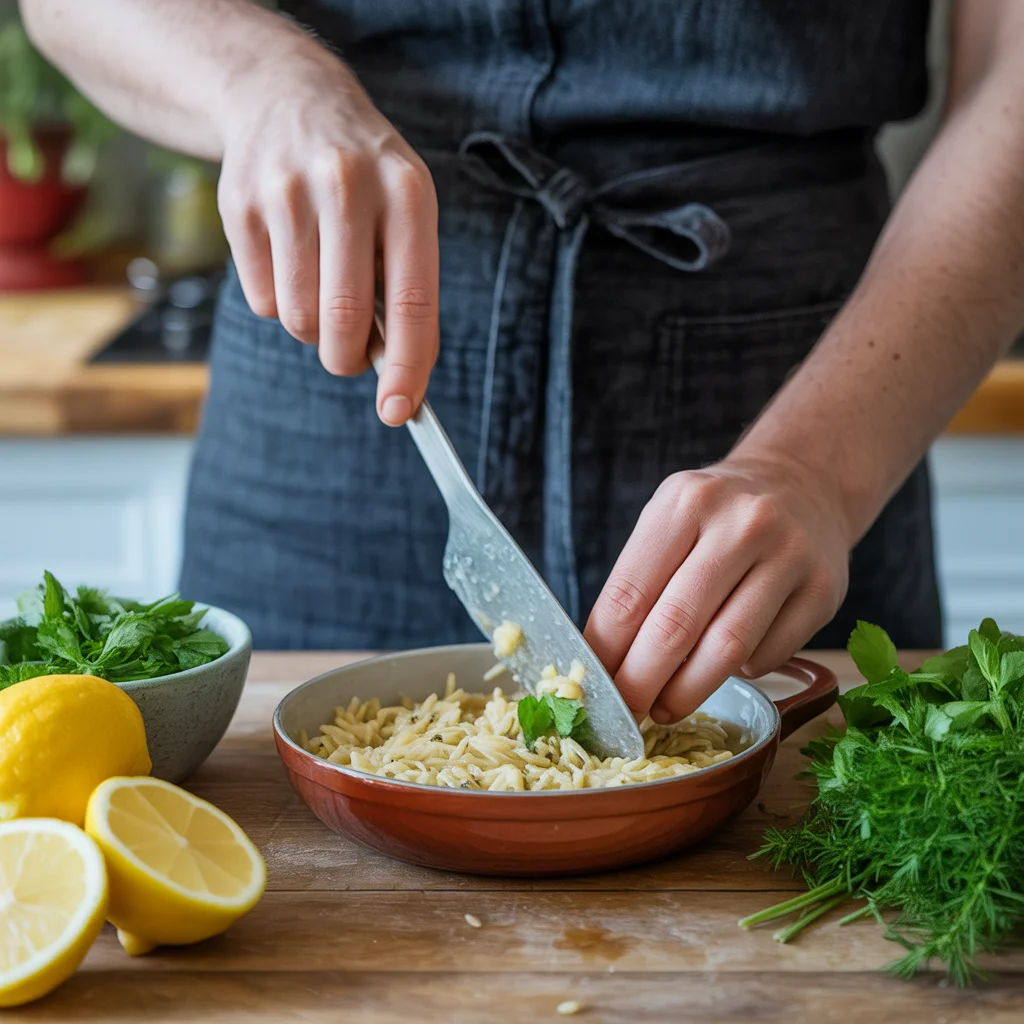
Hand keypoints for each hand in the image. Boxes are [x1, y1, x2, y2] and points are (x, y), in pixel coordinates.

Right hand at [216, 51, 437, 425]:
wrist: (286, 95)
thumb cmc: (364, 177)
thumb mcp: (404, 210)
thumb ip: (406, 286)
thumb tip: (396, 374)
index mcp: (406, 193)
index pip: (412, 301)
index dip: (407, 366)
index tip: (400, 411)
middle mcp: (347, 186)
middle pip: (343, 320)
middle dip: (348, 358)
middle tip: (350, 356)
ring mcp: (286, 192)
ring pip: (298, 318)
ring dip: (312, 329)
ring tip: (321, 288)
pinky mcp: (238, 205)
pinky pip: (261, 301)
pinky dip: (279, 304)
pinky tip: (288, 260)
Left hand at [584, 453, 851, 722]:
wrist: (802, 485)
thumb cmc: (717, 517)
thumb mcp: (670, 521)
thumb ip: (640, 581)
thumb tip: (604, 661)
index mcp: (685, 502)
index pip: (629, 594)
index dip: (605, 651)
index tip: (595, 687)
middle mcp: (741, 523)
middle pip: (675, 626)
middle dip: (641, 682)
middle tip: (626, 713)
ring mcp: (789, 555)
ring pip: (727, 649)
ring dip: (687, 692)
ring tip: (665, 709)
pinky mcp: (824, 591)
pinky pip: (769, 655)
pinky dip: (739, 673)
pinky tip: (725, 666)